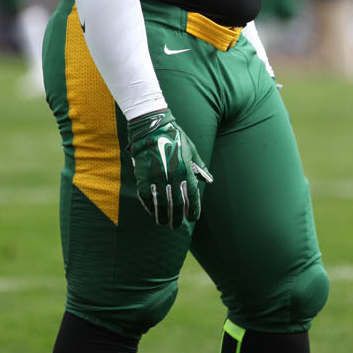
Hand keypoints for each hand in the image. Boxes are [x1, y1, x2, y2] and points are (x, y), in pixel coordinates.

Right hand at [125, 110, 211, 227]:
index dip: (193, 209)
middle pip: (176, 204)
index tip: (193, 218)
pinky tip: (152, 212)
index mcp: (186, 170)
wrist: (152, 126)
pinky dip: (149, 206)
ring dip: (162, 216)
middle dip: (177, 217)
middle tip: (176, 226)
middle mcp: (172, 176)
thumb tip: (209, 180)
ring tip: (164, 224)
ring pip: (160, 203)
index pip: (192, 196)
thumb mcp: (192, 149)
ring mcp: (156, 177)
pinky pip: (146, 196)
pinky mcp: (143, 176)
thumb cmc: (175, 137)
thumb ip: (199, 167)